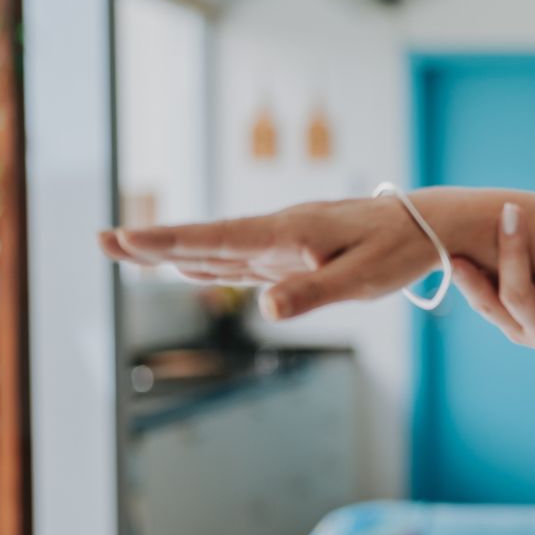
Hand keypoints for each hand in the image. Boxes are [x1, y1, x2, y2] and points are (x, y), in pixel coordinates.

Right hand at [98, 196, 440, 319]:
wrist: (432, 225)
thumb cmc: (401, 251)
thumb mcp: (362, 277)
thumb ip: (313, 292)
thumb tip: (264, 308)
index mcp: (288, 233)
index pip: (216, 239)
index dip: (167, 243)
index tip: (122, 238)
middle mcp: (279, 234)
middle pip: (206, 241)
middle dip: (154, 244)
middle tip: (101, 240)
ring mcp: (286, 242)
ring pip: (221, 250)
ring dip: (176, 252)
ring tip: (132, 251)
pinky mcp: (298, 252)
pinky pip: (244, 259)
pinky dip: (212, 262)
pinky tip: (193, 269)